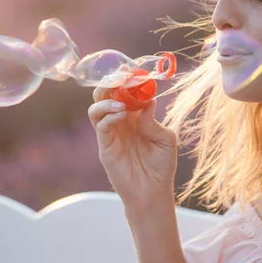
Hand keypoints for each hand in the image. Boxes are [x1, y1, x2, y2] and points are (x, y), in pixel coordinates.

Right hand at [88, 86, 177, 211]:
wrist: (153, 192)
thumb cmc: (161, 166)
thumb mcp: (166, 139)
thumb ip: (154, 120)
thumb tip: (149, 101)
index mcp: (135, 117)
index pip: (124, 92)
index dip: (126, 80)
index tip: (132, 70)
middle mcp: (120, 122)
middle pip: (104, 95)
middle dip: (109, 83)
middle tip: (120, 77)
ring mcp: (111, 134)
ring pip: (95, 108)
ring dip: (105, 99)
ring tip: (121, 102)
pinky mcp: (105, 147)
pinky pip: (100, 126)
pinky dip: (109, 115)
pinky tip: (122, 114)